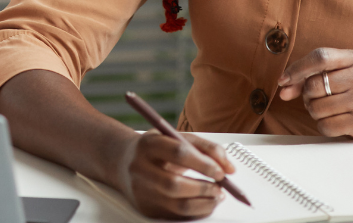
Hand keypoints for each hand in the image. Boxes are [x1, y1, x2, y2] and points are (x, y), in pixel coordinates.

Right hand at [117, 129, 234, 219]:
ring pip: (178, 205)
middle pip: (175, 184)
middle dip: (204, 188)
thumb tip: (229, 168)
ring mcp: (141, 190)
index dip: (204, 163)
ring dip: (205, 203)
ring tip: (216, 195)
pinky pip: (177, 215)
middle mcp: (140, 168)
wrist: (123, 161)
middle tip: (220, 187)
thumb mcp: (176, 137)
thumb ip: (205, 148)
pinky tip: (203, 202)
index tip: (220, 171)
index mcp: (148, 144)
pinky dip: (197, 211)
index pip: (178, 153)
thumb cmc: (155, 149)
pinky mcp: (146, 208)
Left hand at [276, 48, 352, 138]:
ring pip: (317, 108)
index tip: (283, 81)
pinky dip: (324, 126)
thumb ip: (304, 79)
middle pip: (313, 85)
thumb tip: (283, 90)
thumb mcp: (331, 76)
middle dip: (308, 96)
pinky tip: (336, 122)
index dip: (297, 69)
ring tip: (329, 110)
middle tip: (318, 99)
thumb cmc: (346, 93)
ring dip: (315, 112)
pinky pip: (326, 126)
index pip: (320, 57)